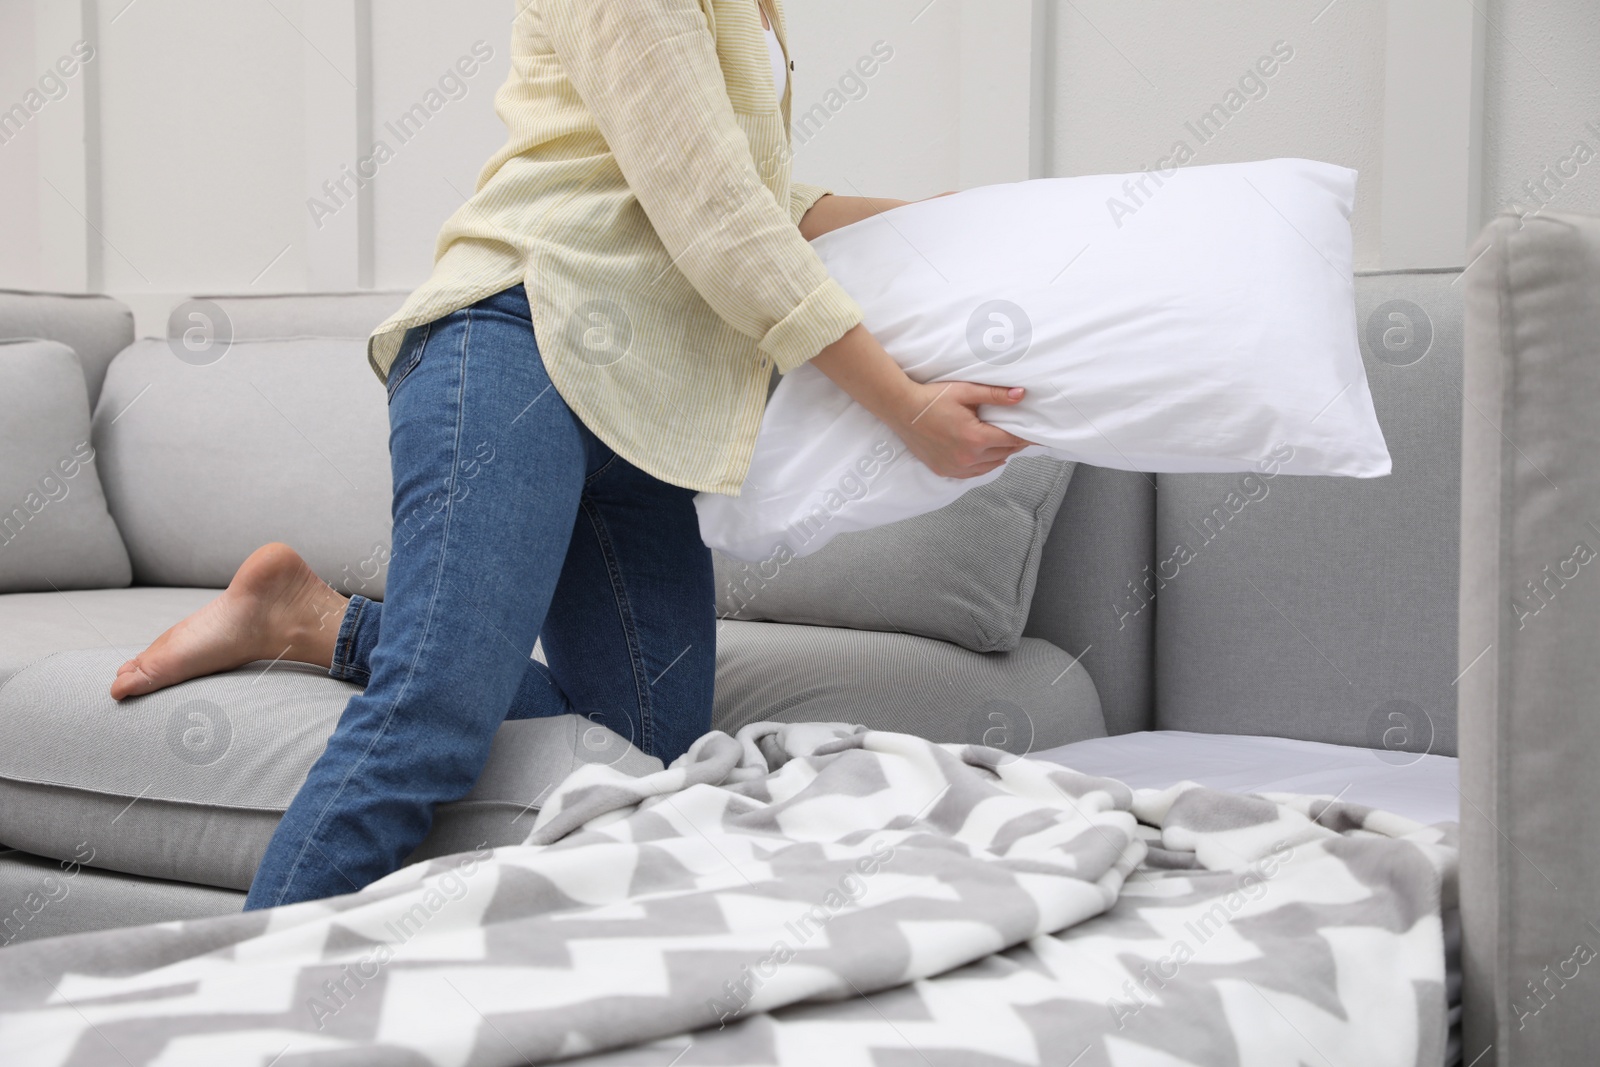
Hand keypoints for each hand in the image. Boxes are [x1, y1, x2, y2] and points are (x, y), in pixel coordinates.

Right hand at [809, 324, 1033, 480]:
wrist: (901, 410)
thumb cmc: (932, 398)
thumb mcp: (966, 392)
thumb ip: (995, 395)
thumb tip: (1021, 395)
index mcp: (976, 438)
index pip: (1011, 440)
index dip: (1026, 436)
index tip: (1036, 434)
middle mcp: (967, 458)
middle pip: (1003, 454)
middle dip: (1013, 444)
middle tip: (1020, 435)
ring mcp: (955, 468)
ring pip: (990, 467)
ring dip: (999, 456)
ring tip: (1004, 444)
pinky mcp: (944, 471)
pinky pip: (972, 473)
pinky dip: (982, 465)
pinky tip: (984, 456)